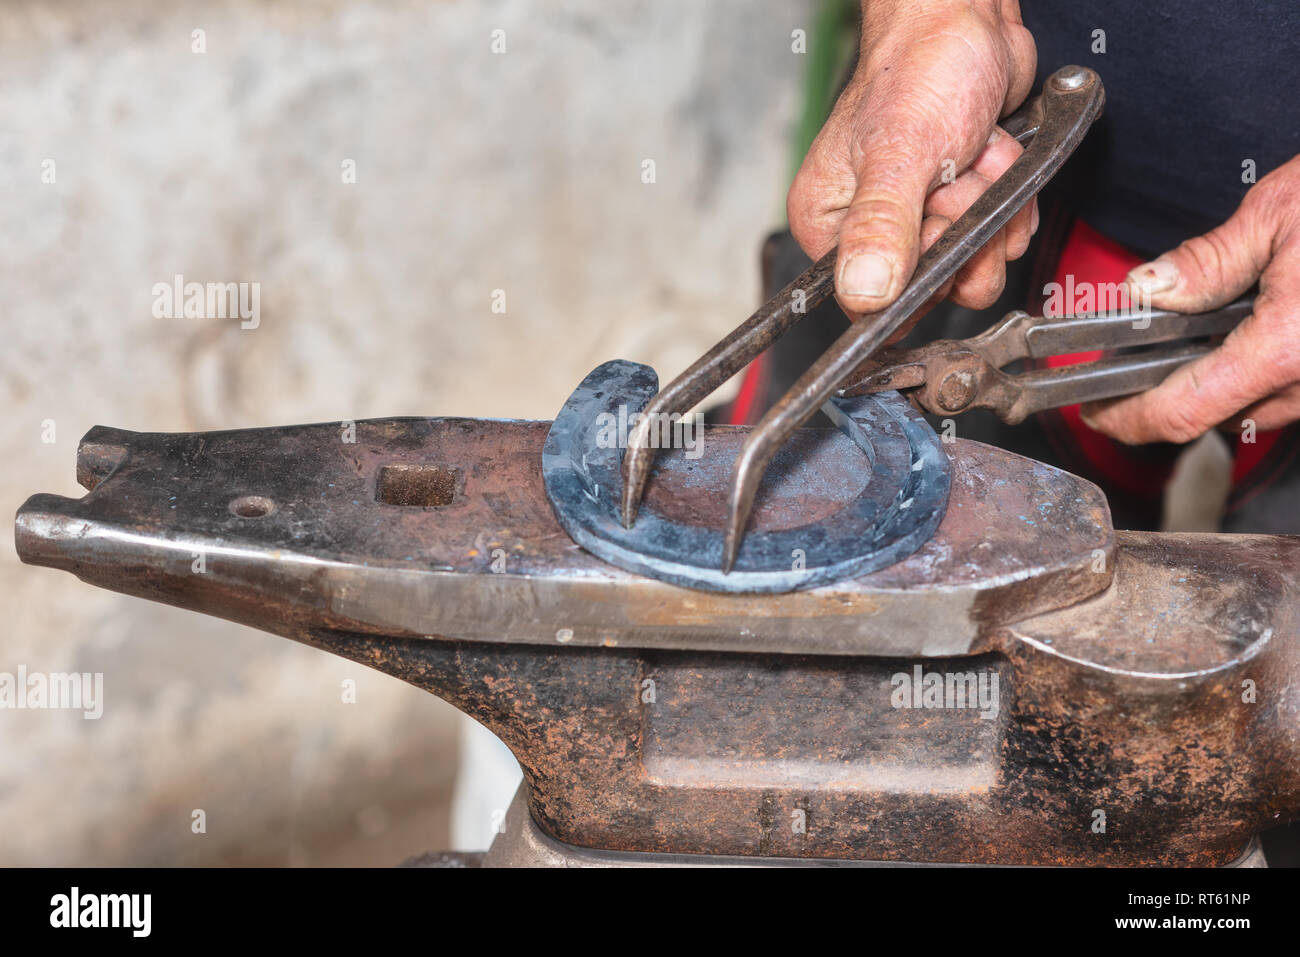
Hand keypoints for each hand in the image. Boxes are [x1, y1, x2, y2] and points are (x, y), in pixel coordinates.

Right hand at [787, 0, 1036, 324]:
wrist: (969, 19)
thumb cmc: (922, 66)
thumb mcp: (902, 150)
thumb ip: (882, 226)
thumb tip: (866, 295)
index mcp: (828, 223)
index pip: (872, 301)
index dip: (918, 274)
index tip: (936, 222)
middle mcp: (865, 229)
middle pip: (929, 286)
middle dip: (963, 231)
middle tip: (958, 175)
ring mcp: (913, 220)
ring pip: (969, 267)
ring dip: (991, 211)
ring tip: (975, 157)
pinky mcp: (952, 208)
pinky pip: (992, 241)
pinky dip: (1007, 201)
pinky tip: (990, 158)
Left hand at [1082, 154, 1299, 443]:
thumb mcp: (1281, 211)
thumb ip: (1208, 261)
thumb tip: (1148, 290)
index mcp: (1289, 346)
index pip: (1181, 411)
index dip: (1126, 420)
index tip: (1094, 413)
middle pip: (1215, 414)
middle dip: (1165, 394)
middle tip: (1124, 369)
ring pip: (1259, 405)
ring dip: (1218, 381)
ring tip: (1191, 337)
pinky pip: (1297, 389)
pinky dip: (1263, 370)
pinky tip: (1254, 330)